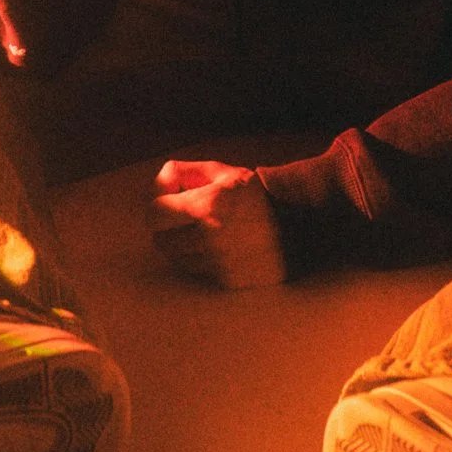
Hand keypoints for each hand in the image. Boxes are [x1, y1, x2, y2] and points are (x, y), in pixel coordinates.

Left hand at [149, 160, 286, 288]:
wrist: (297, 225)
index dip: (159, 206)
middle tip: (183, 220)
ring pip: (177, 260)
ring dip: (182, 247)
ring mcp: (218, 262)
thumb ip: (184, 172)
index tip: (170, 203)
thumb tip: (159, 183)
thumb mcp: (222, 171)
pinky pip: (198, 273)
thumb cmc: (255, 194)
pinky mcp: (227, 281)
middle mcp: (209, 238)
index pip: (154, 214)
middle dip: (168, 228)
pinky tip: (218, 248)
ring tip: (202, 234)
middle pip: (161, 241)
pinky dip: (201, 261)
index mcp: (205, 206)